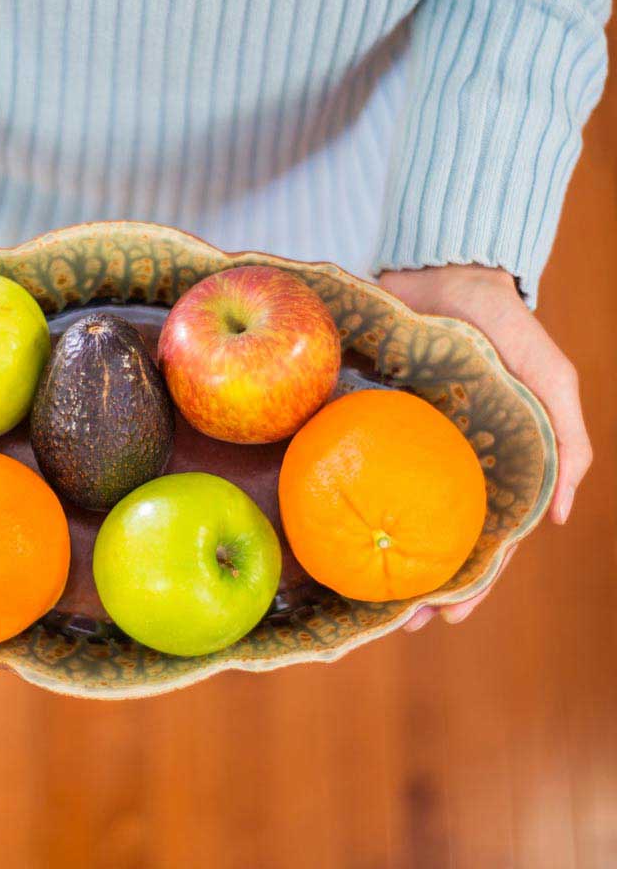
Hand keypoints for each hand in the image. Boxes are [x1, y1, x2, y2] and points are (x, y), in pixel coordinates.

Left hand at [378, 265, 591, 631]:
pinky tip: (327, 524)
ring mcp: (405, 444)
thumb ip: (566, 441)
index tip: (446, 616)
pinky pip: (358, 463)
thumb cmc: (505, 327)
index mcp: (492, 464)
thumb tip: (560, 518)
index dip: (471, 581)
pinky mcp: (370, 418)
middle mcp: (445, 462)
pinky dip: (347, 496)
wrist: (445, 273)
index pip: (484, 538)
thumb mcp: (550, 379)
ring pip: (394, 509)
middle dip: (419, 583)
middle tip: (394, 620)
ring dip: (381, 553)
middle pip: (433, 535)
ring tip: (360, 591)